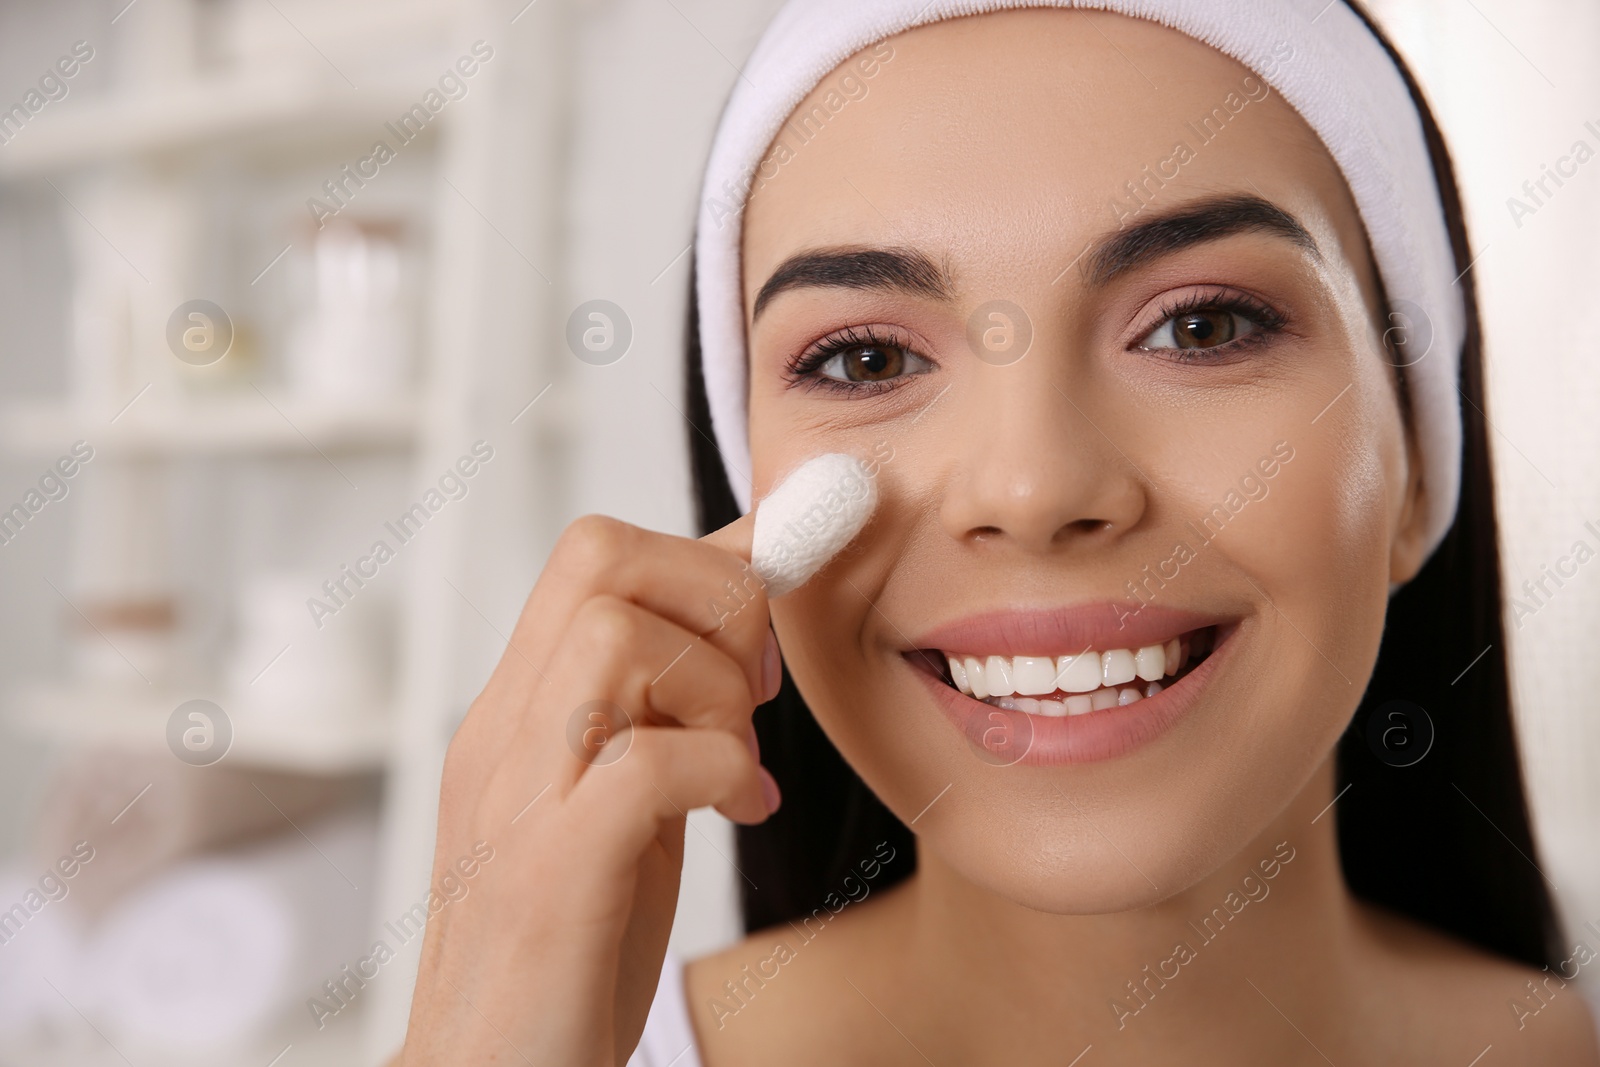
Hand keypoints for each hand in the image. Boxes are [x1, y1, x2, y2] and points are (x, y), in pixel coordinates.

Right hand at [397, 511, 779, 1065]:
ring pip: (617, 639)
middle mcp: (505, 734)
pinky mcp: (550, 876)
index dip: (705, 558)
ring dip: (715, 690)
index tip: (764, 626)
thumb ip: (670, 701)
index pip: (595, 551)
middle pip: (601, 557)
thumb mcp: (628, 797)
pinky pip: (647, 762)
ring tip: (736, 766)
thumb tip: (748, 597)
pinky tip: (741, 810)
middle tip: (751, 695)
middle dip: (714, 599)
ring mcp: (517, 799)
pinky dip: (720, 771)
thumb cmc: (571, 944)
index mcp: (520, 710)